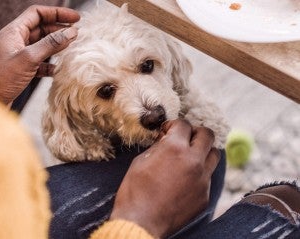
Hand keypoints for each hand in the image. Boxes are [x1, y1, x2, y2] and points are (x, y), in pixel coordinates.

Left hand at [0, 5, 79, 104]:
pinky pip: (40, 63)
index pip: (38, 13)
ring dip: (57, 47)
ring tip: (72, 49)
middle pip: (42, 28)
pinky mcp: (22, 70)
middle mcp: (16, 41)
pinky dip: (51, 65)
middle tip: (77, 35)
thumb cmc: (0, 78)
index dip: (57, 13)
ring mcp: (19, 56)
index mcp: (14, 32)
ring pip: (42, 46)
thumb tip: (70, 33)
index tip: (76, 19)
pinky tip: (59, 70)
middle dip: (59, 30)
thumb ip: (50, 44)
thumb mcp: (28, 58)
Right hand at [110, 119, 219, 237]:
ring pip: (214, 155)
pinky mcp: (204, 196)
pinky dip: (199, 173)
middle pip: (207, 135)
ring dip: (203, 151)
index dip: (174, 125)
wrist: (141, 223)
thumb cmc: (135, 191)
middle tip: (184, 138)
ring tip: (190, 157)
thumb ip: (158, 147)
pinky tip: (185, 179)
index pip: (184, 125)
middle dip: (194, 132)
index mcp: (175, 148)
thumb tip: (166, 140)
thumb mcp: (140, 161)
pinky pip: (207, 177)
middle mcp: (194, 161)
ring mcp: (202, 179)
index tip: (167, 131)